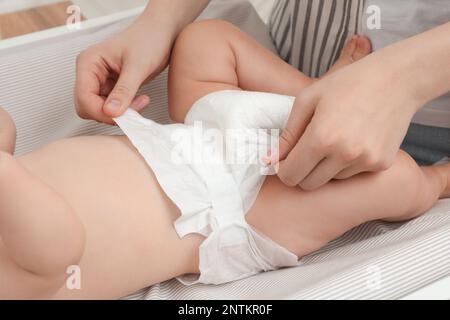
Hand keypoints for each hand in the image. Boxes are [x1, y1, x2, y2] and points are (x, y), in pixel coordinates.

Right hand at [75, 19, 173, 123]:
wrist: (161, 33)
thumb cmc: (149, 38)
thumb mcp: (138, 66)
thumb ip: (124, 90)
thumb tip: (111, 111)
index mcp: (89, 62)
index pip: (83, 98)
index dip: (101, 112)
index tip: (122, 116)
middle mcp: (91, 72)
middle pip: (88, 107)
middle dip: (110, 114)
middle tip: (133, 111)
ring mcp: (101, 81)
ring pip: (101, 110)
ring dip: (120, 113)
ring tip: (140, 102)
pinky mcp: (113, 87)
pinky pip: (113, 107)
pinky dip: (126, 110)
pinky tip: (139, 101)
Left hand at [277, 55, 420, 189]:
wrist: (397, 79)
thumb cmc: (347, 83)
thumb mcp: (308, 99)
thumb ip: (288, 133)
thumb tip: (271, 159)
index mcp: (321, 138)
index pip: (290, 175)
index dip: (283, 170)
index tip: (286, 160)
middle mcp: (343, 155)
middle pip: (308, 184)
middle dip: (302, 172)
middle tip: (307, 152)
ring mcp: (365, 162)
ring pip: (331, 180)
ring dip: (326, 167)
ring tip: (336, 139)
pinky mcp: (380, 164)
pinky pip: (353, 174)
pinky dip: (348, 164)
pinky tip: (355, 140)